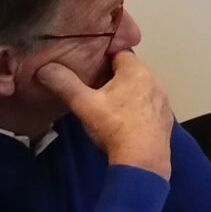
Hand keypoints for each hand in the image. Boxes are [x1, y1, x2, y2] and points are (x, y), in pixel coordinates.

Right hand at [39, 51, 172, 176]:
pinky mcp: (166, 116)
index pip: (118, 52)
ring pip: (140, 86)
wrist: (143, 159)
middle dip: (112, 75)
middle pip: (129, 69)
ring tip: (107, 104)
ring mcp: (163, 99)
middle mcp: (155, 79)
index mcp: (136, 70)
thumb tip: (45, 68)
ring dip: (125, 91)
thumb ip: (64, 84)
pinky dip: (137, 106)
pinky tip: (124, 119)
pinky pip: (149, 103)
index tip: (86, 67)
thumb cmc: (114, 127)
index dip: (100, 58)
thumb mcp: (84, 104)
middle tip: (92, 87)